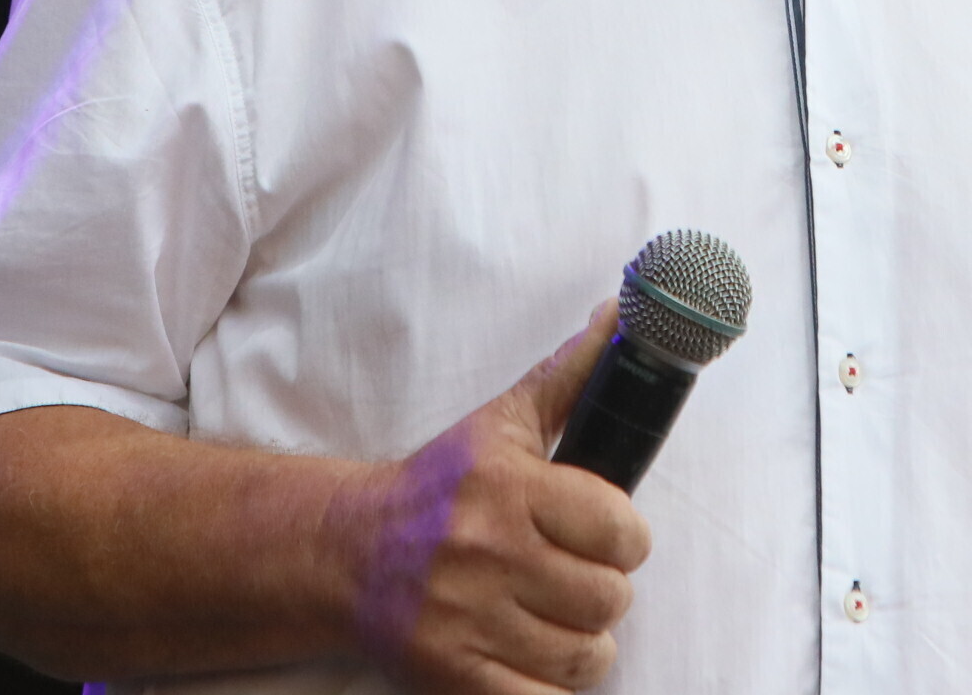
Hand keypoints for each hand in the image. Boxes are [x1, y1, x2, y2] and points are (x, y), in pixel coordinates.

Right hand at [345, 305, 652, 692]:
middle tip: (574, 577)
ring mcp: (466, 620)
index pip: (620, 529)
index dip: (624, 537)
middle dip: (603, 590)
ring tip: (556, 617)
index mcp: (506, 486)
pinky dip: (551, 686)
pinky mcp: (453, 676)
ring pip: (586, 656)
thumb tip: (623, 314)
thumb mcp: (501, 422)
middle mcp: (486, 552)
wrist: (347, 554)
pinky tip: (534, 655)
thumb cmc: (439, 487)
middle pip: (610, 597)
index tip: (604, 535)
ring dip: (583, 643)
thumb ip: (571, 375)